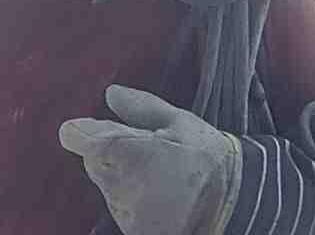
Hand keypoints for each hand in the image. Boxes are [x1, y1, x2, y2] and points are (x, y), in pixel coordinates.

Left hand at [59, 85, 240, 234]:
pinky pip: (121, 209)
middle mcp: (119, 187)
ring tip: (158, 175)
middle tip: (145, 151)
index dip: (80, 131)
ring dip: (122, 178)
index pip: (81, 139)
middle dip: (110, 154)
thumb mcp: (177, 120)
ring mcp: (126, 214)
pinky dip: (132, 200)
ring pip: (108, 186)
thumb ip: (139, 107)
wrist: (234, 205)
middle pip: (93, 162)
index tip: (81, 129)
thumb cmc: (205, 157)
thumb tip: (110, 94)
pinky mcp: (134, 233)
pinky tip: (158, 195)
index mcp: (126, 152)